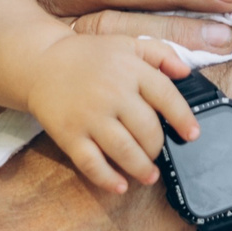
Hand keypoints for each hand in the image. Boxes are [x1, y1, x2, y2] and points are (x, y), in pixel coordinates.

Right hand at [27, 34, 196, 193]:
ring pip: (125, 151)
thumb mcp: (126, 44)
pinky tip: (121, 186)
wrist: (39, 63)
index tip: (192, 135)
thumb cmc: (89, 56)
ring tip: (149, 175)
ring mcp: (90, 116)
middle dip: (158, 147)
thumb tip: (186, 72)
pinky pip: (92, 163)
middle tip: (157, 152)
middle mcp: (112, 93)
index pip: (166, 97)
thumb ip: (160, 53)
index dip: (183, 118)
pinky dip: (108, 179)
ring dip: (142, 168)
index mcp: (130, 70)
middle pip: (148, 130)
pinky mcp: (69, 135)